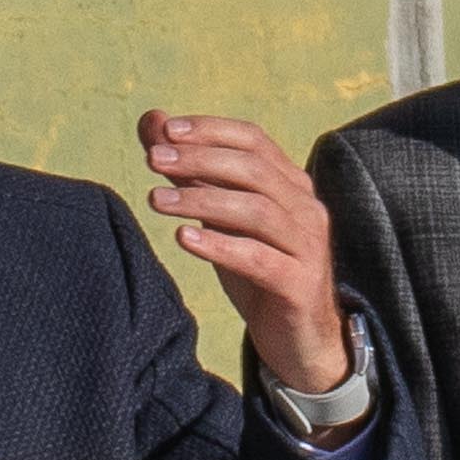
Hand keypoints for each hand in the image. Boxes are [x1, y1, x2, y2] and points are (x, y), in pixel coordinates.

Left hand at [139, 110, 350, 394]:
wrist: (299, 339)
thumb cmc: (257, 271)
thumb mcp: (221, 218)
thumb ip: (191, 170)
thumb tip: (153, 121)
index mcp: (290, 185)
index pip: (254, 140)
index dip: (210, 130)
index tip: (165, 130)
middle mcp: (305, 208)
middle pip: (253, 169)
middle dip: (199, 159)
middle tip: (152, 159)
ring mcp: (307, 246)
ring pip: (256, 210)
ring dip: (202, 199)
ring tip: (156, 200)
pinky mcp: (300, 284)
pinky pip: (260, 259)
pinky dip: (221, 246)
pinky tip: (185, 239)